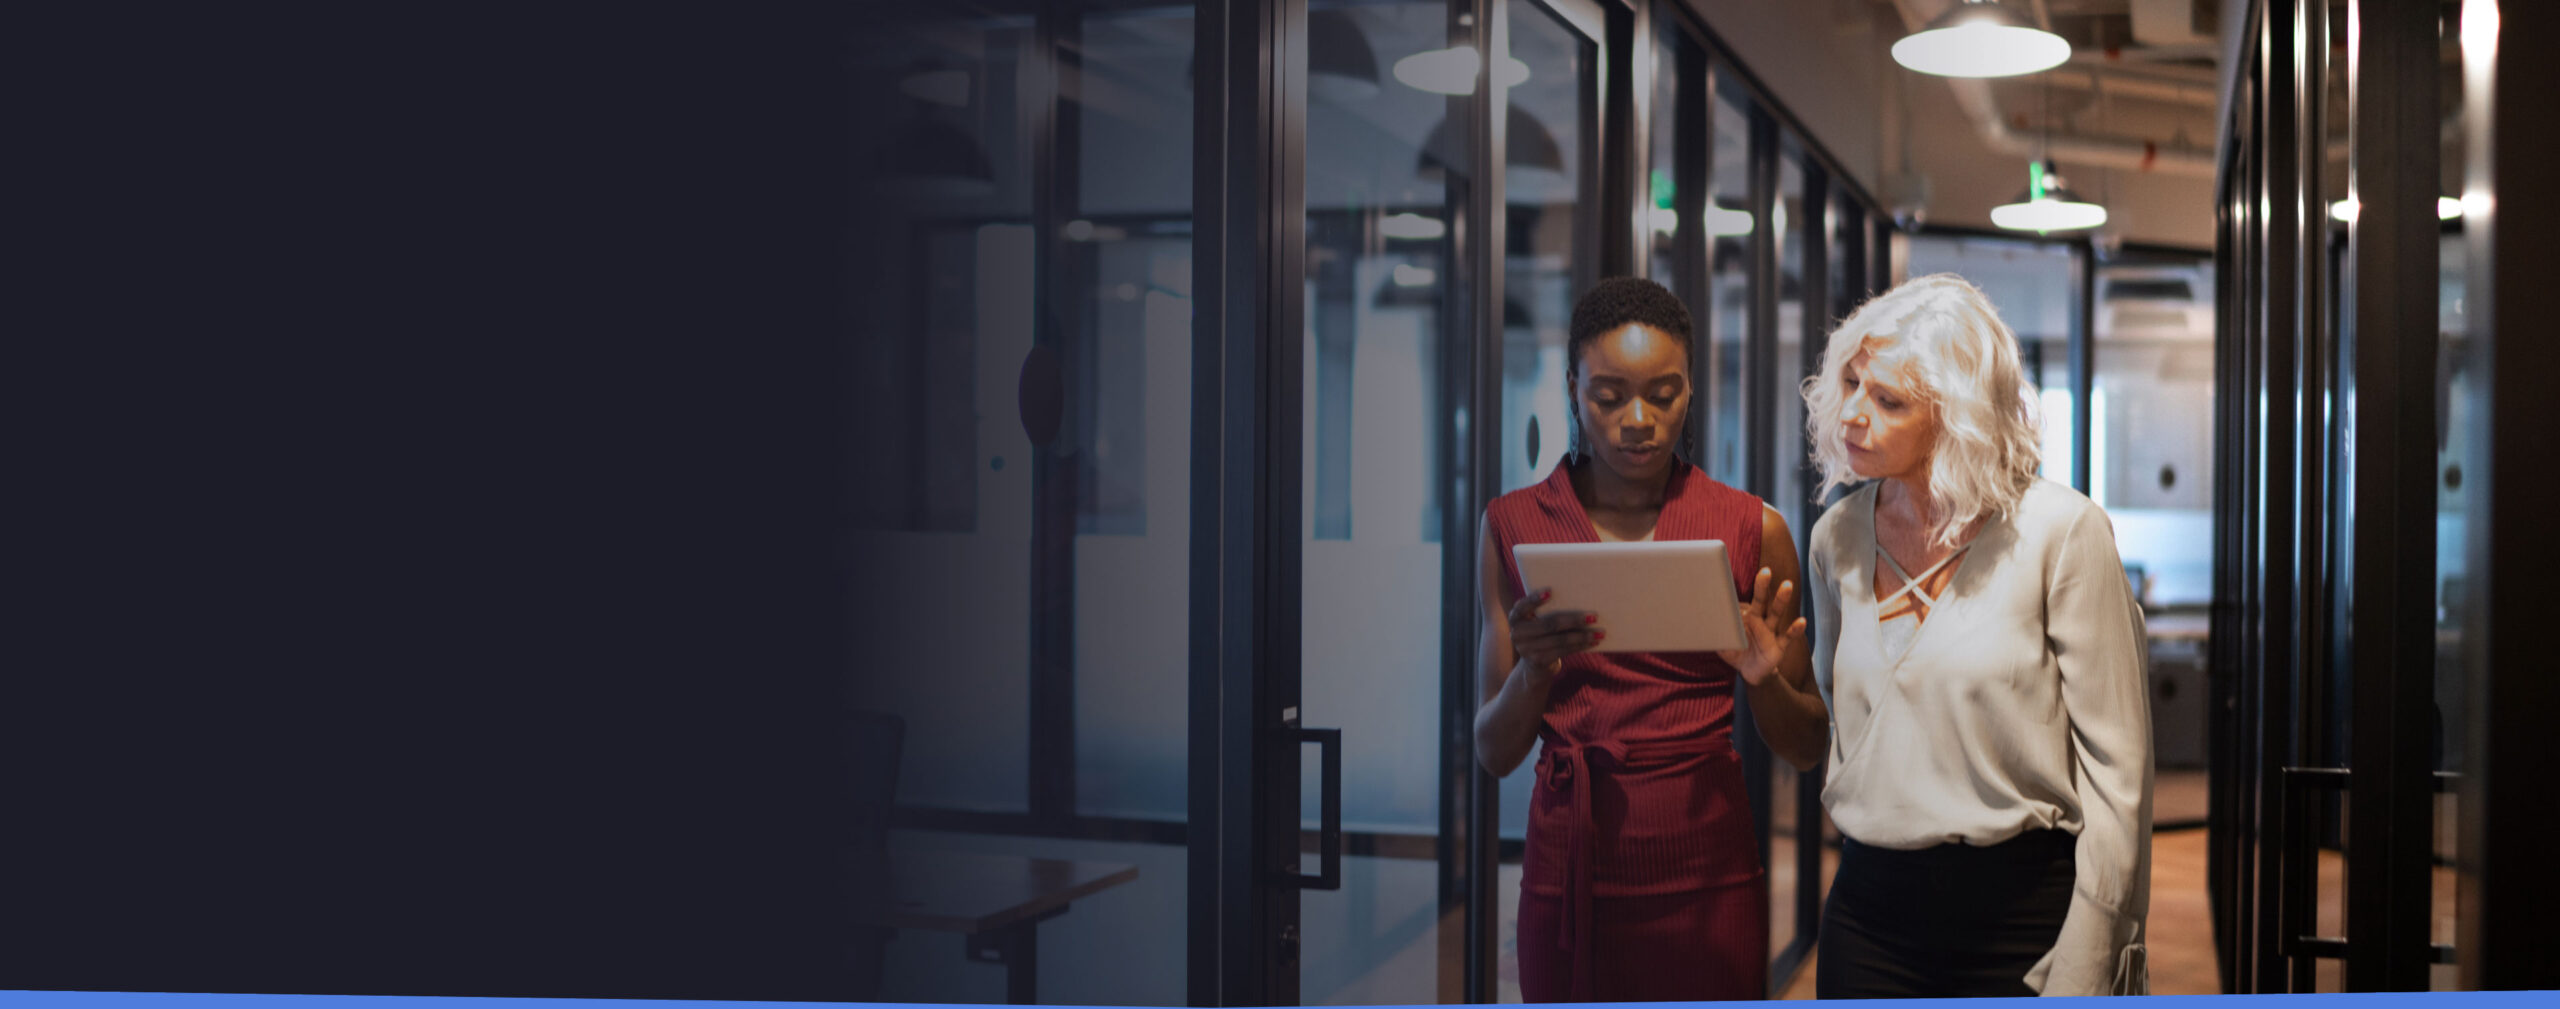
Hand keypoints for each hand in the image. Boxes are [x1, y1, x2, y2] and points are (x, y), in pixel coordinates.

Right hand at [1507, 588, 1599, 683]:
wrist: (1535, 666)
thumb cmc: (1542, 636)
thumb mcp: (1538, 623)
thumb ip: (1547, 612)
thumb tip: (1580, 600)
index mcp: (1516, 618)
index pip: (1522, 606)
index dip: (1535, 599)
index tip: (1551, 591)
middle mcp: (1517, 634)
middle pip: (1549, 624)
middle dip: (1574, 619)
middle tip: (1594, 616)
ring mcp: (1526, 650)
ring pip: (1560, 639)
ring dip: (1582, 636)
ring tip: (1600, 632)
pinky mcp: (1538, 661)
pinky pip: (1563, 651)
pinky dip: (1580, 646)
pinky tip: (1593, 642)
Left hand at [1719, 567, 1806, 686]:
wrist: (1750, 672)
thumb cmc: (1736, 652)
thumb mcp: (1722, 643)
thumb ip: (1715, 634)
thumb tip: (1700, 623)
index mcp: (1745, 617)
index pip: (1743, 601)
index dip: (1738, 591)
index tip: (1734, 577)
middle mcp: (1760, 620)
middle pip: (1762, 600)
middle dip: (1763, 586)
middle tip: (1765, 571)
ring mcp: (1771, 632)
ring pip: (1776, 613)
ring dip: (1782, 599)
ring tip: (1787, 585)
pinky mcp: (1779, 646)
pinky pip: (1788, 636)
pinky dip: (1795, 629)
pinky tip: (1801, 621)